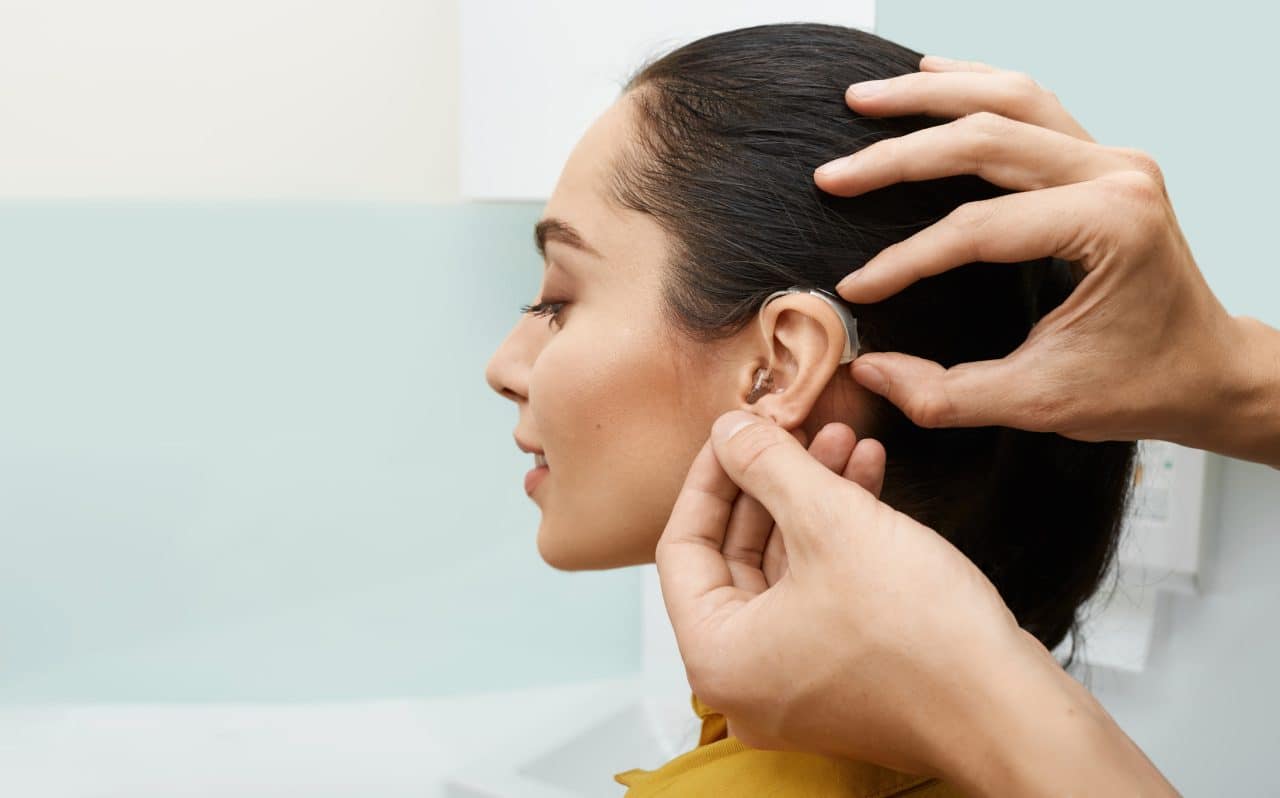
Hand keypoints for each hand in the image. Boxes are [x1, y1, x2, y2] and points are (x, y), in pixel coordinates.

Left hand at [656, 409, 1177, 795]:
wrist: (1009, 709)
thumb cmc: (919, 635)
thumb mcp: (830, 521)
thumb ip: (767, 466)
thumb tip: (729, 431)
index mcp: (716, 656)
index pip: (681, 547)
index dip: (710, 477)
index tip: (735, 431)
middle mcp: (744, 680)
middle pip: (736, 556)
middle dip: (774, 481)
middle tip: (798, 428)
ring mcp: (795, 684)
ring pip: (786, 569)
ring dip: (814, 500)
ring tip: (847, 439)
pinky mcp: (843, 678)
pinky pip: (821, 594)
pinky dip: (839, 538)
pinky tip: (870, 481)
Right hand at [816, 55, 1279, 467]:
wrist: (1208, 371)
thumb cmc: (1140, 386)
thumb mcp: (1039, 404)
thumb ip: (947, 394)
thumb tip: (870, 371)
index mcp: (1109, 226)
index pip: (978, 229)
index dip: (907, 261)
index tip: (858, 289)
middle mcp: (1116, 175)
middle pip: (985, 138)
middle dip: (898, 154)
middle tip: (833, 174)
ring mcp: (1113, 158)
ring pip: (1009, 98)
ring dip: (931, 96)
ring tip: (866, 98)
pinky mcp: (1103, 160)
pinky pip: (1032, 103)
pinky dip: (976, 85)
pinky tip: (931, 78)